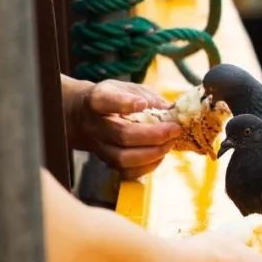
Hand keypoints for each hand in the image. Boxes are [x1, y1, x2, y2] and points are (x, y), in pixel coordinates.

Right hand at [64, 78, 182, 177]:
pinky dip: (148, 166)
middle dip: (154, 135)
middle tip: (175, 129)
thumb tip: (173, 111)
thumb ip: (149, 97)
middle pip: (122, 135)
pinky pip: (127, 172)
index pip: (105, 101)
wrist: (86, 116)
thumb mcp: (129, 89)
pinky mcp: (107, 162)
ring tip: (170, 143)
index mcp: (97, 100)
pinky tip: (160, 154)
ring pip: (123, 158)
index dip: (124, 103)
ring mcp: (99, 146)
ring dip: (153, 153)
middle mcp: (95, 125)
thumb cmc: (116, 99)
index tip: (142, 103)